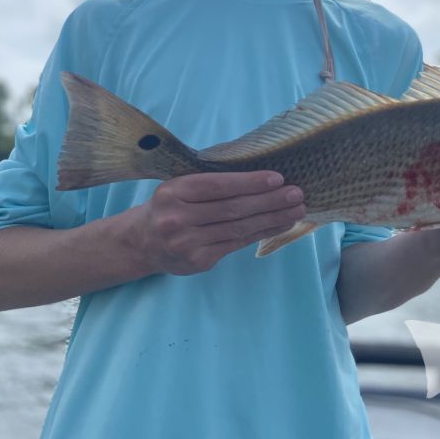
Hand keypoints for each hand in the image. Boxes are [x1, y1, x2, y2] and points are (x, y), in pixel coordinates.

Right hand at [126, 171, 305, 275]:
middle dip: (269, 201)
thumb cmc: (170, 206)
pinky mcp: (198, 261)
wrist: (142, 243)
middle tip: (297, 194)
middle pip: (232, 208)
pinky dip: (261, 233)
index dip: (249, 182)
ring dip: (272, 219)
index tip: (278, 178)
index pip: (218, 186)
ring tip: (296, 210)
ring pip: (238, 228)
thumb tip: (262, 177)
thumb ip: (210, 183)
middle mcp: (177, 218)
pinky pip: (236, 244)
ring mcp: (187, 243)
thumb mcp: (179, 187)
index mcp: (173, 192)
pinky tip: (279, 225)